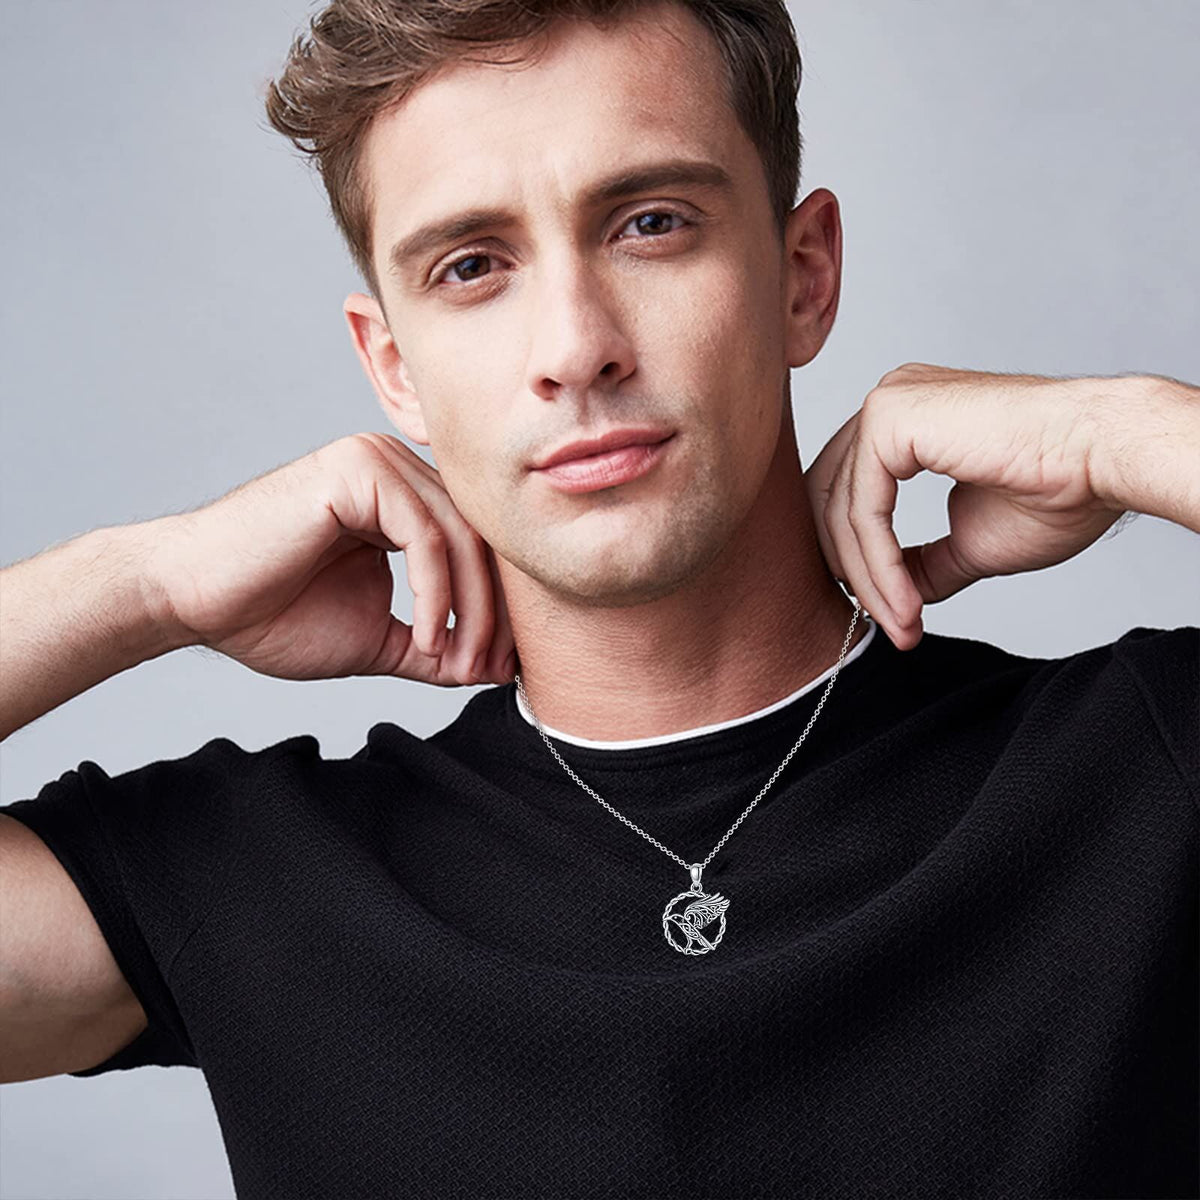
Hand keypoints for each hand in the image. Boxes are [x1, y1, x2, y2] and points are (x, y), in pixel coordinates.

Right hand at [143, 432, 514, 685]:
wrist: (192, 603)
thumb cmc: (269, 615)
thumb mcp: (376, 639)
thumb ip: (434, 646)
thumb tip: (495, 671)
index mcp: (401, 499)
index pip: (475, 549)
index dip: (496, 611)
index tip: (501, 668)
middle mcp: (394, 470)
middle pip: (476, 540)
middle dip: (492, 614)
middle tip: (491, 671)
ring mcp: (376, 462)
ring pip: (457, 537)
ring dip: (469, 610)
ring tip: (460, 663)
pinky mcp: (357, 470)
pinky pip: (422, 534)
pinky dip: (434, 593)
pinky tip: (426, 637)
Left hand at [804, 363, 1125, 648]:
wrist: (1105, 460)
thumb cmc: (1062, 488)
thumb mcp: (972, 540)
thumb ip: (926, 561)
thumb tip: (898, 593)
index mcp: (907, 419)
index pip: (852, 494)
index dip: (860, 559)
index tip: (889, 613)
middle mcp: (891, 403)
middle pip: (835, 501)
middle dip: (856, 573)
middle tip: (888, 627)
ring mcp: (887, 404)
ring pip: (845, 511)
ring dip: (870, 579)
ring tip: (901, 625)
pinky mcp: (889, 419)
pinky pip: (864, 509)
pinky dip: (878, 563)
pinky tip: (903, 601)